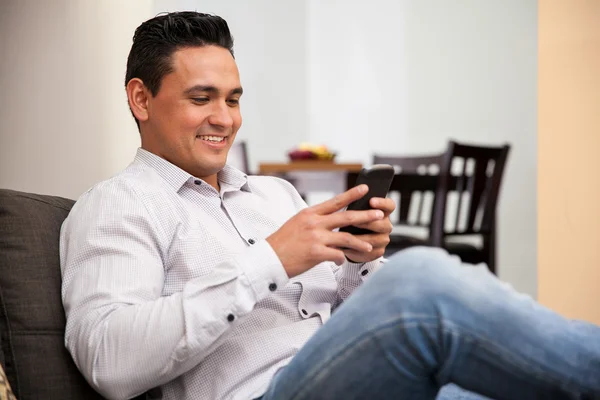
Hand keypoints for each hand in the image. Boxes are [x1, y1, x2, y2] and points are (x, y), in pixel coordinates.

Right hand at [266, 185, 384, 276]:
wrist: (268, 258)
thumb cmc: (282, 242)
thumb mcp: (297, 223)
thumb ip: (314, 219)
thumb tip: (328, 217)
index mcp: (310, 213)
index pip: (335, 201)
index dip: (352, 195)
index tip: (365, 189)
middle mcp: (314, 223)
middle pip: (346, 217)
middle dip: (365, 215)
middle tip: (379, 214)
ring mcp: (316, 238)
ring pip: (346, 238)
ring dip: (360, 242)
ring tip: (370, 246)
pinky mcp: (316, 253)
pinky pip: (337, 255)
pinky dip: (342, 258)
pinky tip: (343, 260)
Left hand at [343, 196, 395, 262]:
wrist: (350, 241)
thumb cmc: (353, 222)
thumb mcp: (354, 212)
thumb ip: (356, 207)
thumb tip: (349, 200)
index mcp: (383, 212)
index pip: (389, 205)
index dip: (382, 203)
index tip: (371, 201)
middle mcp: (386, 225)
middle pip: (384, 223)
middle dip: (368, 222)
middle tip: (354, 221)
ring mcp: (383, 239)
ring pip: (376, 239)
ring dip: (361, 238)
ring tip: (347, 237)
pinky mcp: (378, 251)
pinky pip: (370, 252)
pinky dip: (357, 250)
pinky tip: (347, 248)